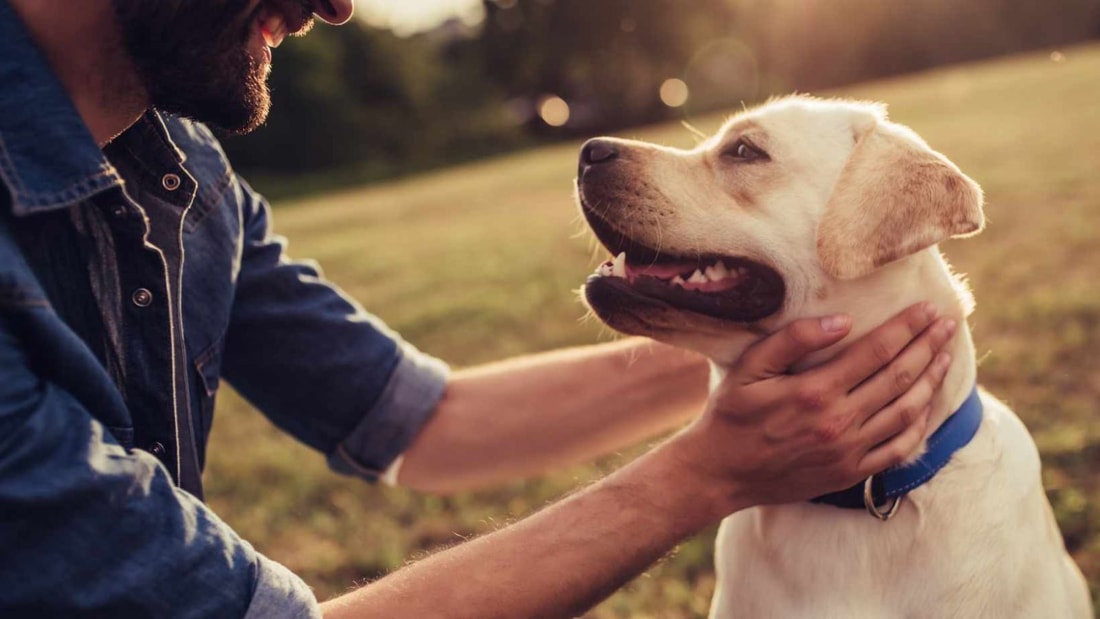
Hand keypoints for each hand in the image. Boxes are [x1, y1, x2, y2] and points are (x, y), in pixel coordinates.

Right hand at [669, 302, 955, 513]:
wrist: (720, 473)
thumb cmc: (731, 414)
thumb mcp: (749, 368)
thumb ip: (792, 340)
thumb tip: (842, 321)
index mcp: (814, 391)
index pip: (876, 351)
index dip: (907, 327)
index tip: (928, 309)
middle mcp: (838, 422)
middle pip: (899, 377)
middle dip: (928, 347)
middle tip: (948, 324)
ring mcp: (848, 451)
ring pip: (906, 411)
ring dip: (931, 381)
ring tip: (945, 356)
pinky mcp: (851, 473)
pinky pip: (898, 448)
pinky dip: (920, 424)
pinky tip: (927, 404)